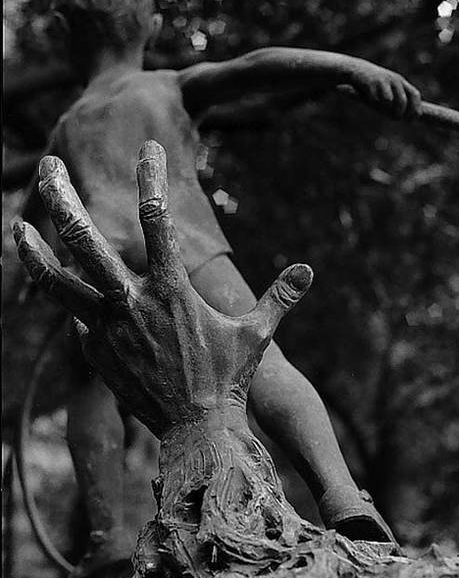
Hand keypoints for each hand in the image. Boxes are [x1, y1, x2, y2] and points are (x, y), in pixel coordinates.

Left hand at [13, 141, 312, 436]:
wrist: (196, 429)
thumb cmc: (229, 377)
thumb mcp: (257, 333)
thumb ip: (280, 296)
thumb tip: (310, 269)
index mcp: (171, 288)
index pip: (158, 219)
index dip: (152, 176)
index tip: (148, 147)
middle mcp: (131, 301)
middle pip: (84, 239)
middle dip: (62, 198)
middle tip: (47, 166)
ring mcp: (106, 328)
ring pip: (56, 280)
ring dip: (33, 250)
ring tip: (17, 225)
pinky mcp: (94, 351)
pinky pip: (75, 319)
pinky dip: (73, 302)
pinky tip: (73, 294)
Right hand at [349, 63, 421, 118]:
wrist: (356, 69)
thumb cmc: (374, 85)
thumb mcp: (388, 89)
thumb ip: (395, 102)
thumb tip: (401, 118)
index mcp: (401, 82)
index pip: (415, 95)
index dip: (415, 109)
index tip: (410, 121)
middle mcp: (394, 80)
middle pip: (402, 101)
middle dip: (400, 113)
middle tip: (396, 119)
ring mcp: (383, 81)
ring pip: (389, 101)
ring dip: (386, 110)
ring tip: (381, 111)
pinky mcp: (371, 83)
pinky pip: (375, 99)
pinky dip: (374, 104)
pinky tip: (370, 102)